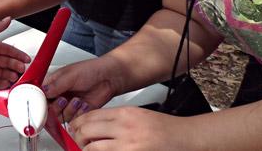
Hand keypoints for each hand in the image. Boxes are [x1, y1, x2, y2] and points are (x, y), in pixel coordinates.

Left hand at [0, 17, 29, 88]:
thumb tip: (8, 18)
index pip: (8, 50)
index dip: (18, 54)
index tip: (26, 58)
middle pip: (8, 62)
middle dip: (16, 65)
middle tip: (23, 68)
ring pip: (3, 73)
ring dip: (11, 74)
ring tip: (16, 76)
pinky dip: (3, 83)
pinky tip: (8, 83)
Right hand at [43, 57, 120, 121]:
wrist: (109, 77)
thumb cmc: (90, 70)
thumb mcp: (70, 75)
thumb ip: (55, 86)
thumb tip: (42, 92)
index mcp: (52, 83)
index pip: (39, 95)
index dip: (40, 102)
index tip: (44, 104)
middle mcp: (58, 95)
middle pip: (47, 109)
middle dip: (56, 107)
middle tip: (63, 100)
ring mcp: (67, 104)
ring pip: (60, 117)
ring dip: (69, 110)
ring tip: (78, 100)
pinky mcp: (77, 112)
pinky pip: (72, 120)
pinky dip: (79, 114)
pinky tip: (85, 104)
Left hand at [69, 106, 192, 149]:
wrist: (187, 138)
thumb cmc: (165, 129)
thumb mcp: (138, 115)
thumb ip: (115, 120)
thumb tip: (92, 126)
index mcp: (125, 114)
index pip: (89, 116)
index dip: (77, 125)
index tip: (74, 130)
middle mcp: (125, 128)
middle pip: (86, 131)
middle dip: (77, 139)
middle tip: (76, 143)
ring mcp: (129, 145)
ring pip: (92, 148)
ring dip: (86, 150)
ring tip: (87, 150)